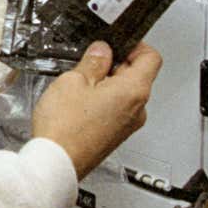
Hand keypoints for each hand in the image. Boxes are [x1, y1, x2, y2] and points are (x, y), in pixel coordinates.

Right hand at [31, 41, 161, 177]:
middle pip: (137, 75)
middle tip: (89, 63)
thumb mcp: (74, 80)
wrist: (56, 164)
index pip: (151, 57)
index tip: (115, 43)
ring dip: (106, 84)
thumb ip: (93, 61)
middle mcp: (137, 110)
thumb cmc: (65, 128)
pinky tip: (78, 104)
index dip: (134, 45)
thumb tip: (102, 50)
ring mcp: (127, 125)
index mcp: (134, 91)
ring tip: (79, 86)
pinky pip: (115, 110)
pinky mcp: (114, 136)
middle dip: (114, 64)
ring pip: (124, 94)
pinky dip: (102, 101)